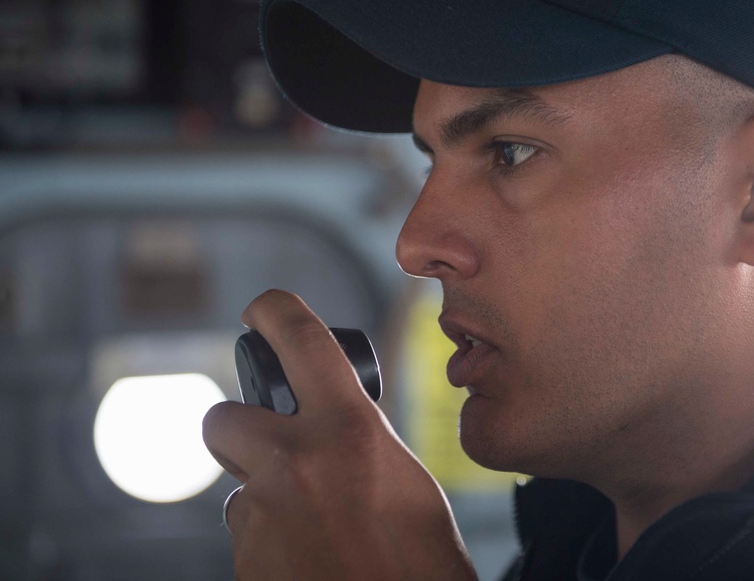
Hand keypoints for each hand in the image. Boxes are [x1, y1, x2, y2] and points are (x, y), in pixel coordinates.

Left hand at [203, 289, 476, 580]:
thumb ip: (366, 448)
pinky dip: (271, 544)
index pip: (300, 340)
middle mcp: (293, 465)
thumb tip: (342, 437)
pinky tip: (310, 563)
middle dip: (240, 429)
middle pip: (222, 419)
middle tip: (277, 452)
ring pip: (240, 489)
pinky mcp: (243, 563)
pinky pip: (247, 537)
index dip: (273, 311)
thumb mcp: (411, 487)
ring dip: (267, 501)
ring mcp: (261, 518)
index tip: (262, 308)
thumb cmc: (422, 570)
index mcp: (348, 432)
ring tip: (319, 534)